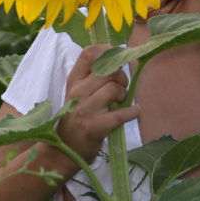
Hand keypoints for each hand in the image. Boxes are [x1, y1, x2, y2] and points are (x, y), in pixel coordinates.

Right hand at [56, 44, 138, 164]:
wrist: (65, 149)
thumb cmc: (78, 117)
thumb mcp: (79, 93)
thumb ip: (94, 77)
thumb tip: (120, 59)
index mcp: (74, 80)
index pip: (89, 53)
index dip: (108, 51)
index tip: (118, 60)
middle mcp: (77, 92)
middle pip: (108, 70)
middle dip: (122, 78)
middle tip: (121, 89)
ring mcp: (84, 110)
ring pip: (114, 88)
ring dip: (125, 95)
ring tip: (121, 103)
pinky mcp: (94, 127)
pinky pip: (121, 113)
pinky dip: (132, 112)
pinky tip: (134, 112)